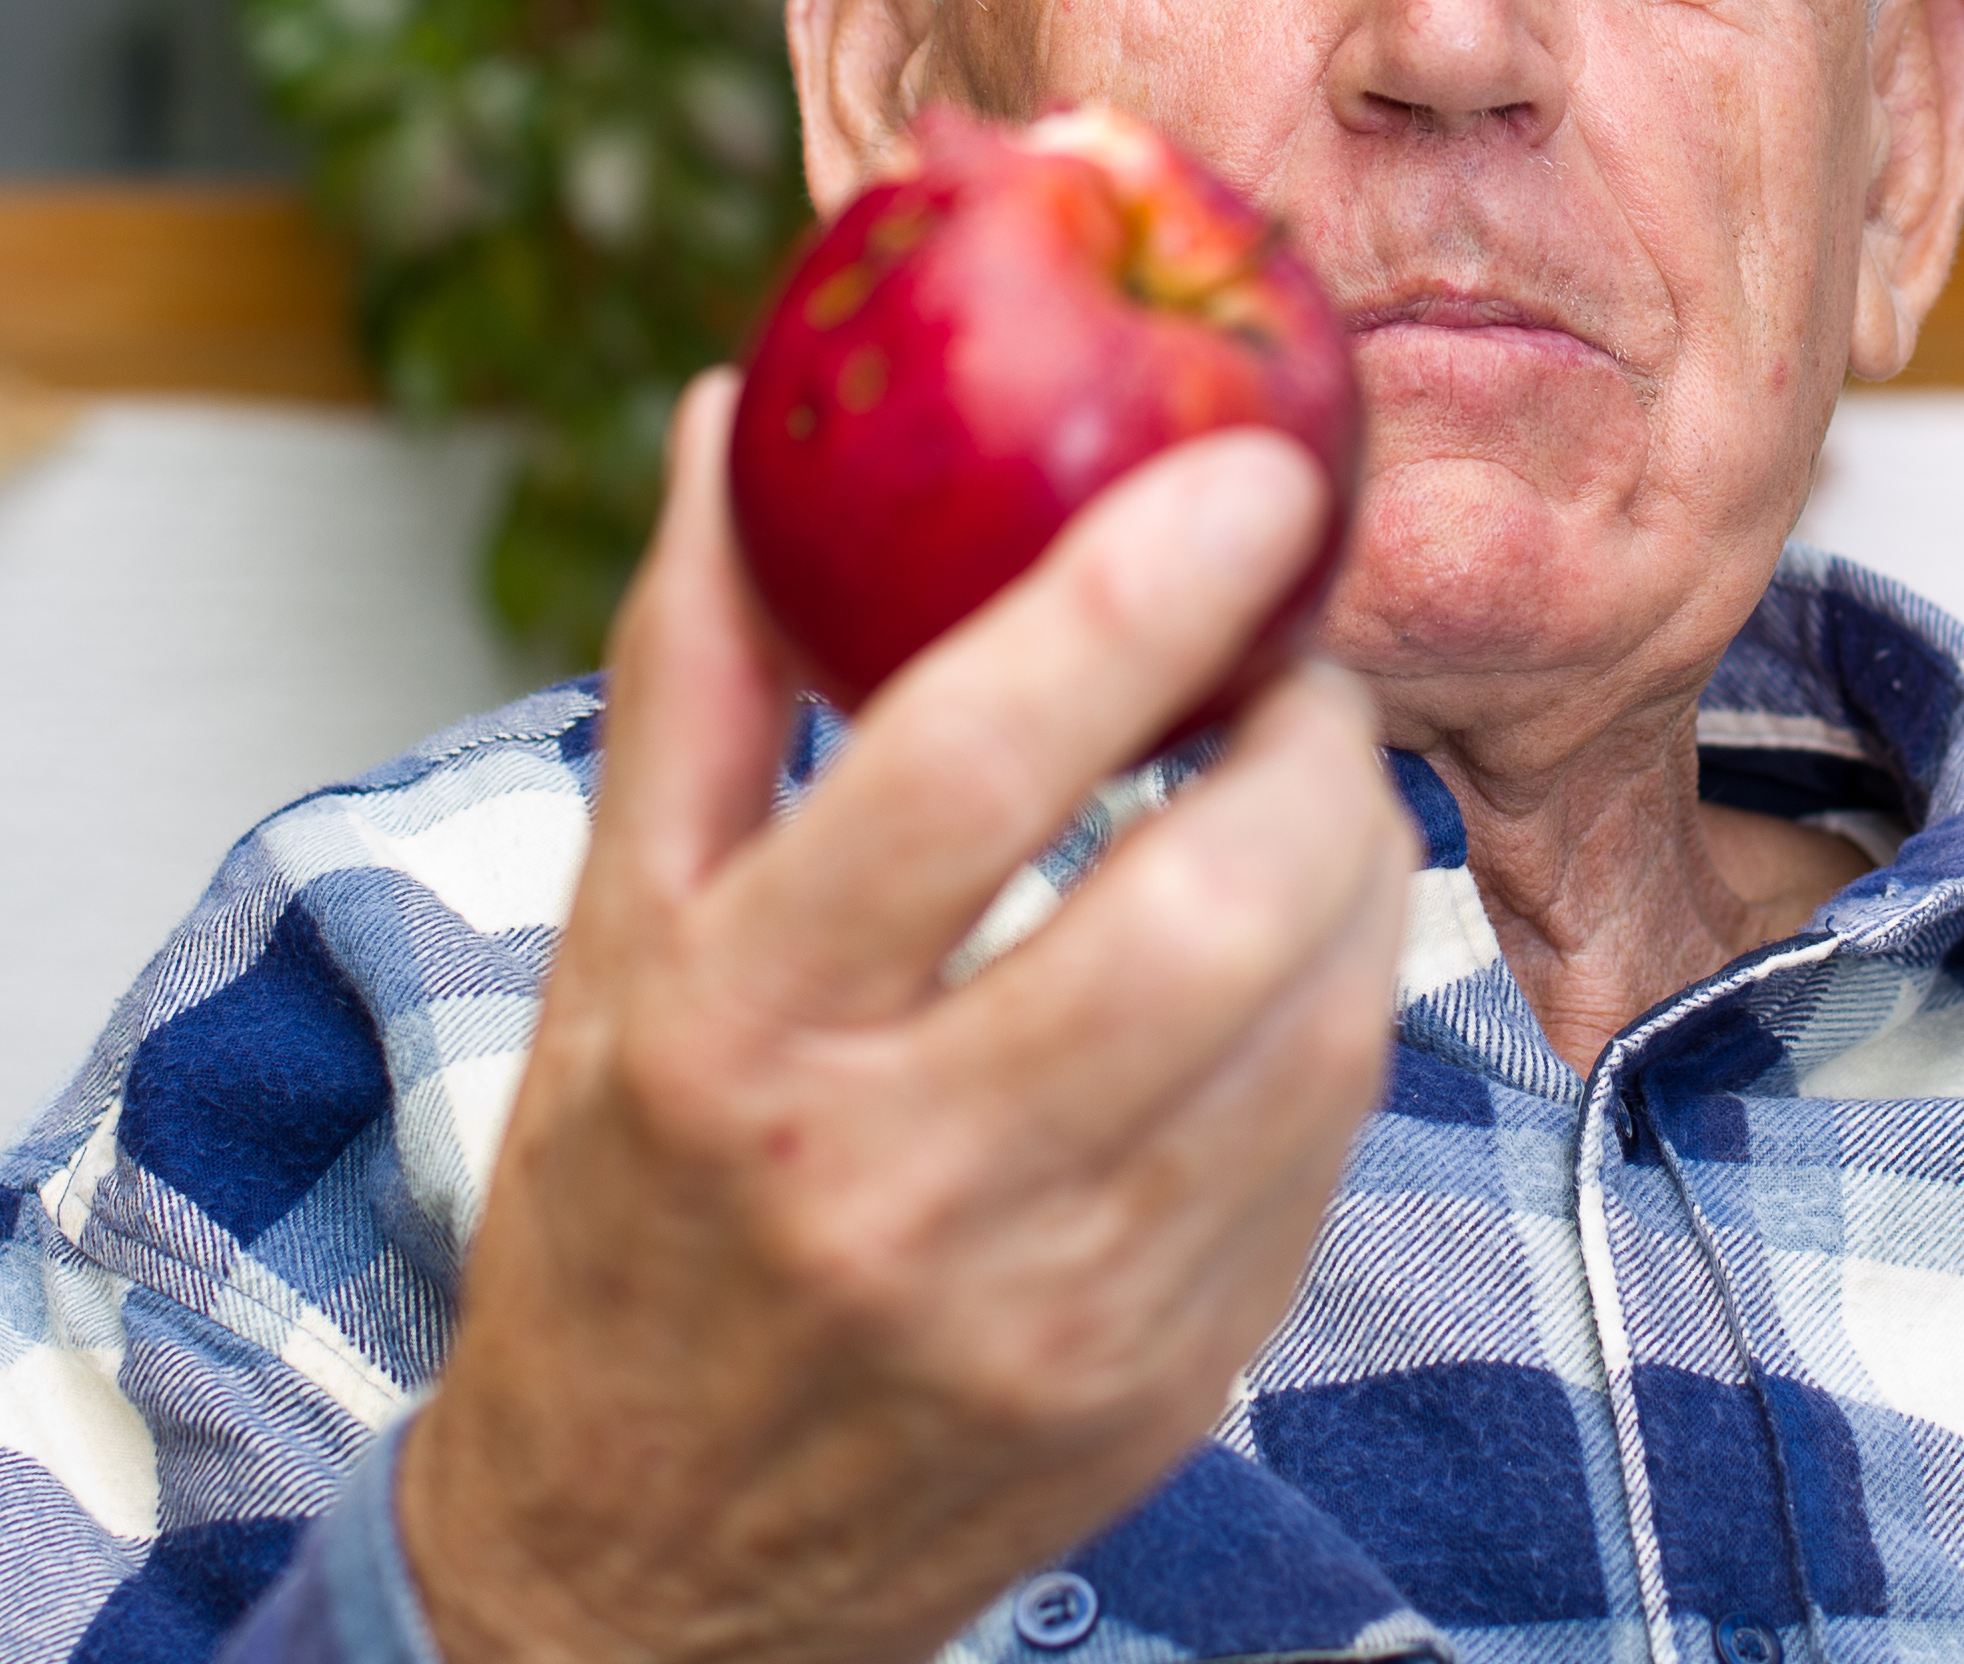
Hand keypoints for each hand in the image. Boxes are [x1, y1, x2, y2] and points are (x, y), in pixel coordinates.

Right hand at [399, 372, 1417, 1663]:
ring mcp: (1051, 1307)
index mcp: (736, 1035)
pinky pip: (1326, 1146)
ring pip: (1313, 1026)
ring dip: (1353, 859)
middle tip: (1289, 660)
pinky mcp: (1163, 1384)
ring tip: (1298, 778)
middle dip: (1305, 743)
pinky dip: (1341, 1002)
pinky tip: (1281, 941)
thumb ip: (688, 669)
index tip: (1242, 476)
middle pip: (1201, 911)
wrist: (636, 1588)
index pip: (955, 775)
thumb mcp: (609, 939)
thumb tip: (730, 416)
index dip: (1122, 603)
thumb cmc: (622, 1210)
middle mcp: (896, 1182)